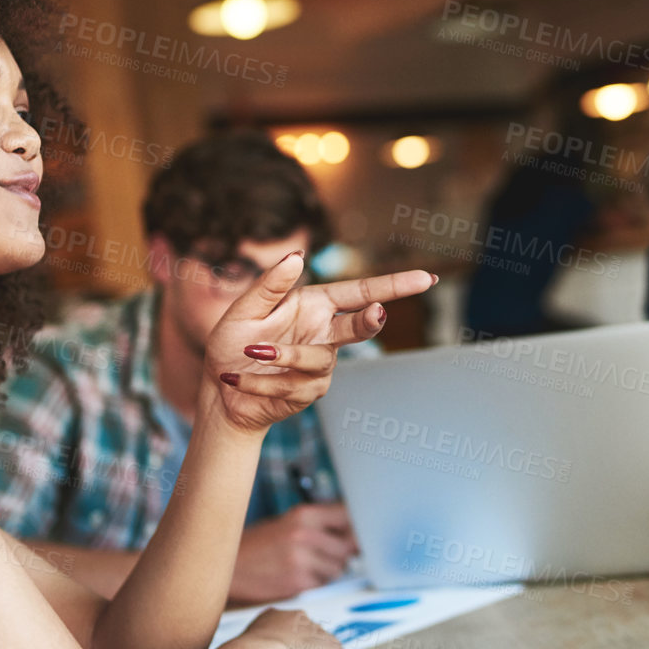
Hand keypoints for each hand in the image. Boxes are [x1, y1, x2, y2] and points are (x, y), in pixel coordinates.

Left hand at [203, 252, 433, 432]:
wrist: (222, 392)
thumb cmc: (232, 343)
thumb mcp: (244, 310)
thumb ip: (270, 286)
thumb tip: (296, 256)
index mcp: (313, 304)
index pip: (359, 292)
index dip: (394, 286)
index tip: (426, 279)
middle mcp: (323, 332)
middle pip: (359, 326)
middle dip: (368, 322)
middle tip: (376, 314)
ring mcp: (321, 364)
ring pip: (318, 360)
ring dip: (284, 356)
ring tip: (251, 353)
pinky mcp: (310, 391)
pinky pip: (293, 385)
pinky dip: (261, 382)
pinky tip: (237, 380)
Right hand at [228, 504, 358, 603]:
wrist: (227, 566)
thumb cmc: (257, 544)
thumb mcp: (287, 523)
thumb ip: (319, 525)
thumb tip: (354, 532)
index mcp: (303, 515)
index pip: (348, 516)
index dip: (355, 527)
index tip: (357, 533)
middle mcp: (305, 535)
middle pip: (348, 546)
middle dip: (342, 553)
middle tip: (324, 555)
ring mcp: (301, 560)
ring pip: (338, 569)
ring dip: (329, 571)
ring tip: (305, 566)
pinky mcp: (297, 583)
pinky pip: (322, 585)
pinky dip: (315, 584)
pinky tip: (296, 578)